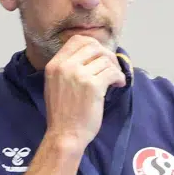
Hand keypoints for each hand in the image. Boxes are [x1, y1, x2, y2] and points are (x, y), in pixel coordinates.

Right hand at [42, 35, 124, 149]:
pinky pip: (112, 72)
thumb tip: (91, 54)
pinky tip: (118, 85)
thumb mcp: (55, 85)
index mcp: (54, 65)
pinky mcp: (93, 86)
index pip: (77, 40)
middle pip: (94, 46)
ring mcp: (78, 75)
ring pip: (105, 60)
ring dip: (115, 68)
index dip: (93, 45)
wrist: (64, 134)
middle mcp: (65, 67)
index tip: (100, 56)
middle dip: (107, 55)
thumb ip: (67, 68)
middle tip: (111, 68)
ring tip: (115, 80)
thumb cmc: (62, 113)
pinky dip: (119, 77)